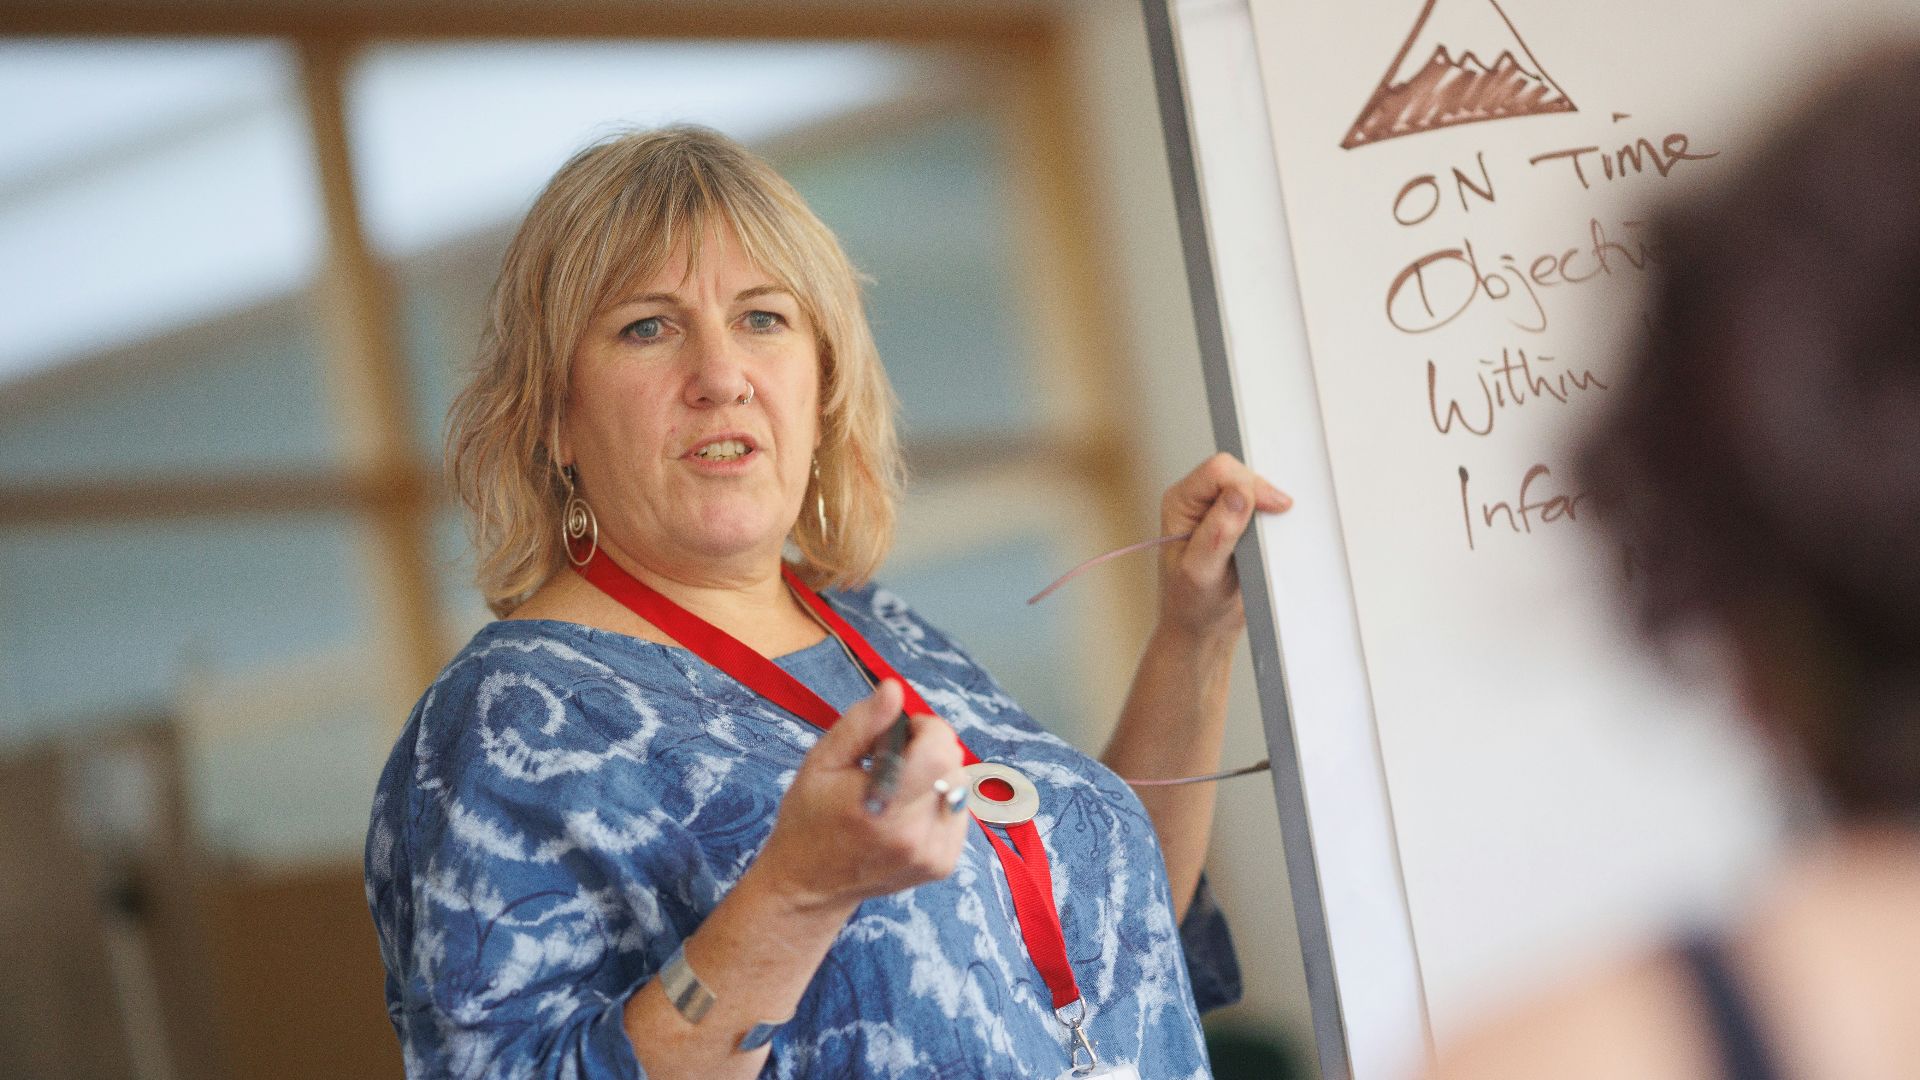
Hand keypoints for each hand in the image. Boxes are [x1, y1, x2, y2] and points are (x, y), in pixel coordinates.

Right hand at [754, 680, 970, 913]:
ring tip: (898, 789)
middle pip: (955, 766)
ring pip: (961, 787)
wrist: (810, 886)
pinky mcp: (943, 864)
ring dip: (937, 776)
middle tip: (892, 760)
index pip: (940, 751)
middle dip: (930, 749)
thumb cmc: (810, 818)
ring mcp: (933, 854)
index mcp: (883, 806)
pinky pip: (959, 813)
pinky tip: (907, 811)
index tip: (901, 732)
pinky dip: (940, 802)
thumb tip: (895, 689)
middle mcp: (915, 835)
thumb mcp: (822, 762)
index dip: (927, 729)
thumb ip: (861, 723)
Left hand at [1156, 452, 1290, 643]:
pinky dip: (1270, 517)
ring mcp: (1217, 509)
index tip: (1272, 507)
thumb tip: (1238, 496)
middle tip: (1273, 523)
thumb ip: (1217, 533)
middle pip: (1238, 472)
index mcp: (1180, 503)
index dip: (1248, 484)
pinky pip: (1259, 504)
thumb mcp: (1201, 573)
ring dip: (1266, 505)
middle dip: (1259, 493)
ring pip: (1252, 485)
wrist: (1202, 626)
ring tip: (1267, 535)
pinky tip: (1270, 536)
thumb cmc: (1191, 603)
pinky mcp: (1236, 520)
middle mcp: (1196, 500)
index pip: (1218, 471)